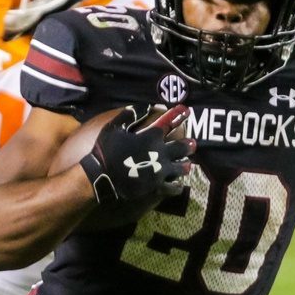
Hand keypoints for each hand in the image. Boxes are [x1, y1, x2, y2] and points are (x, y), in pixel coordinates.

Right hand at [79, 104, 194, 203]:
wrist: (101, 177)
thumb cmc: (105, 150)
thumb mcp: (113, 127)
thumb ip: (128, 115)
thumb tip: (142, 106)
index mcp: (150, 137)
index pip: (169, 122)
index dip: (178, 114)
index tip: (186, 110)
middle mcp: (160, 153)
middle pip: (181, 147)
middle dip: (188, 144)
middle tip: (193, 144)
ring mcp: (160, 171)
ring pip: (181, 168)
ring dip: (185, 165)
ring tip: (188, 165)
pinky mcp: (157, 186)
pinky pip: (173, 187)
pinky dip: (177, 186)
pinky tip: (178, 185)